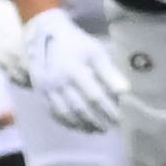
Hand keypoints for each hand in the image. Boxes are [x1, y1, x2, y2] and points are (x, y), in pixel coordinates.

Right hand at [26, 5, 133, 141]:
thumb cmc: (75, 43)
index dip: (108, 109)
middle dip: (98, 120)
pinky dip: (68, 123)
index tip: (122, 117)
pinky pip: (54, 113)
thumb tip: (125, 92)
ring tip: (99, 130)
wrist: (43, 35)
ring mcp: (47, 89)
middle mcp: (58, 82)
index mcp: (74, 70)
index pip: (94, 96)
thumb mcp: (94, 51)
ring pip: (66, 114)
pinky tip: (80, 126)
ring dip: (84, 125)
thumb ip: (109, 71)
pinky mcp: (41, 92)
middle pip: (81, 108)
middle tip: (113, 127)